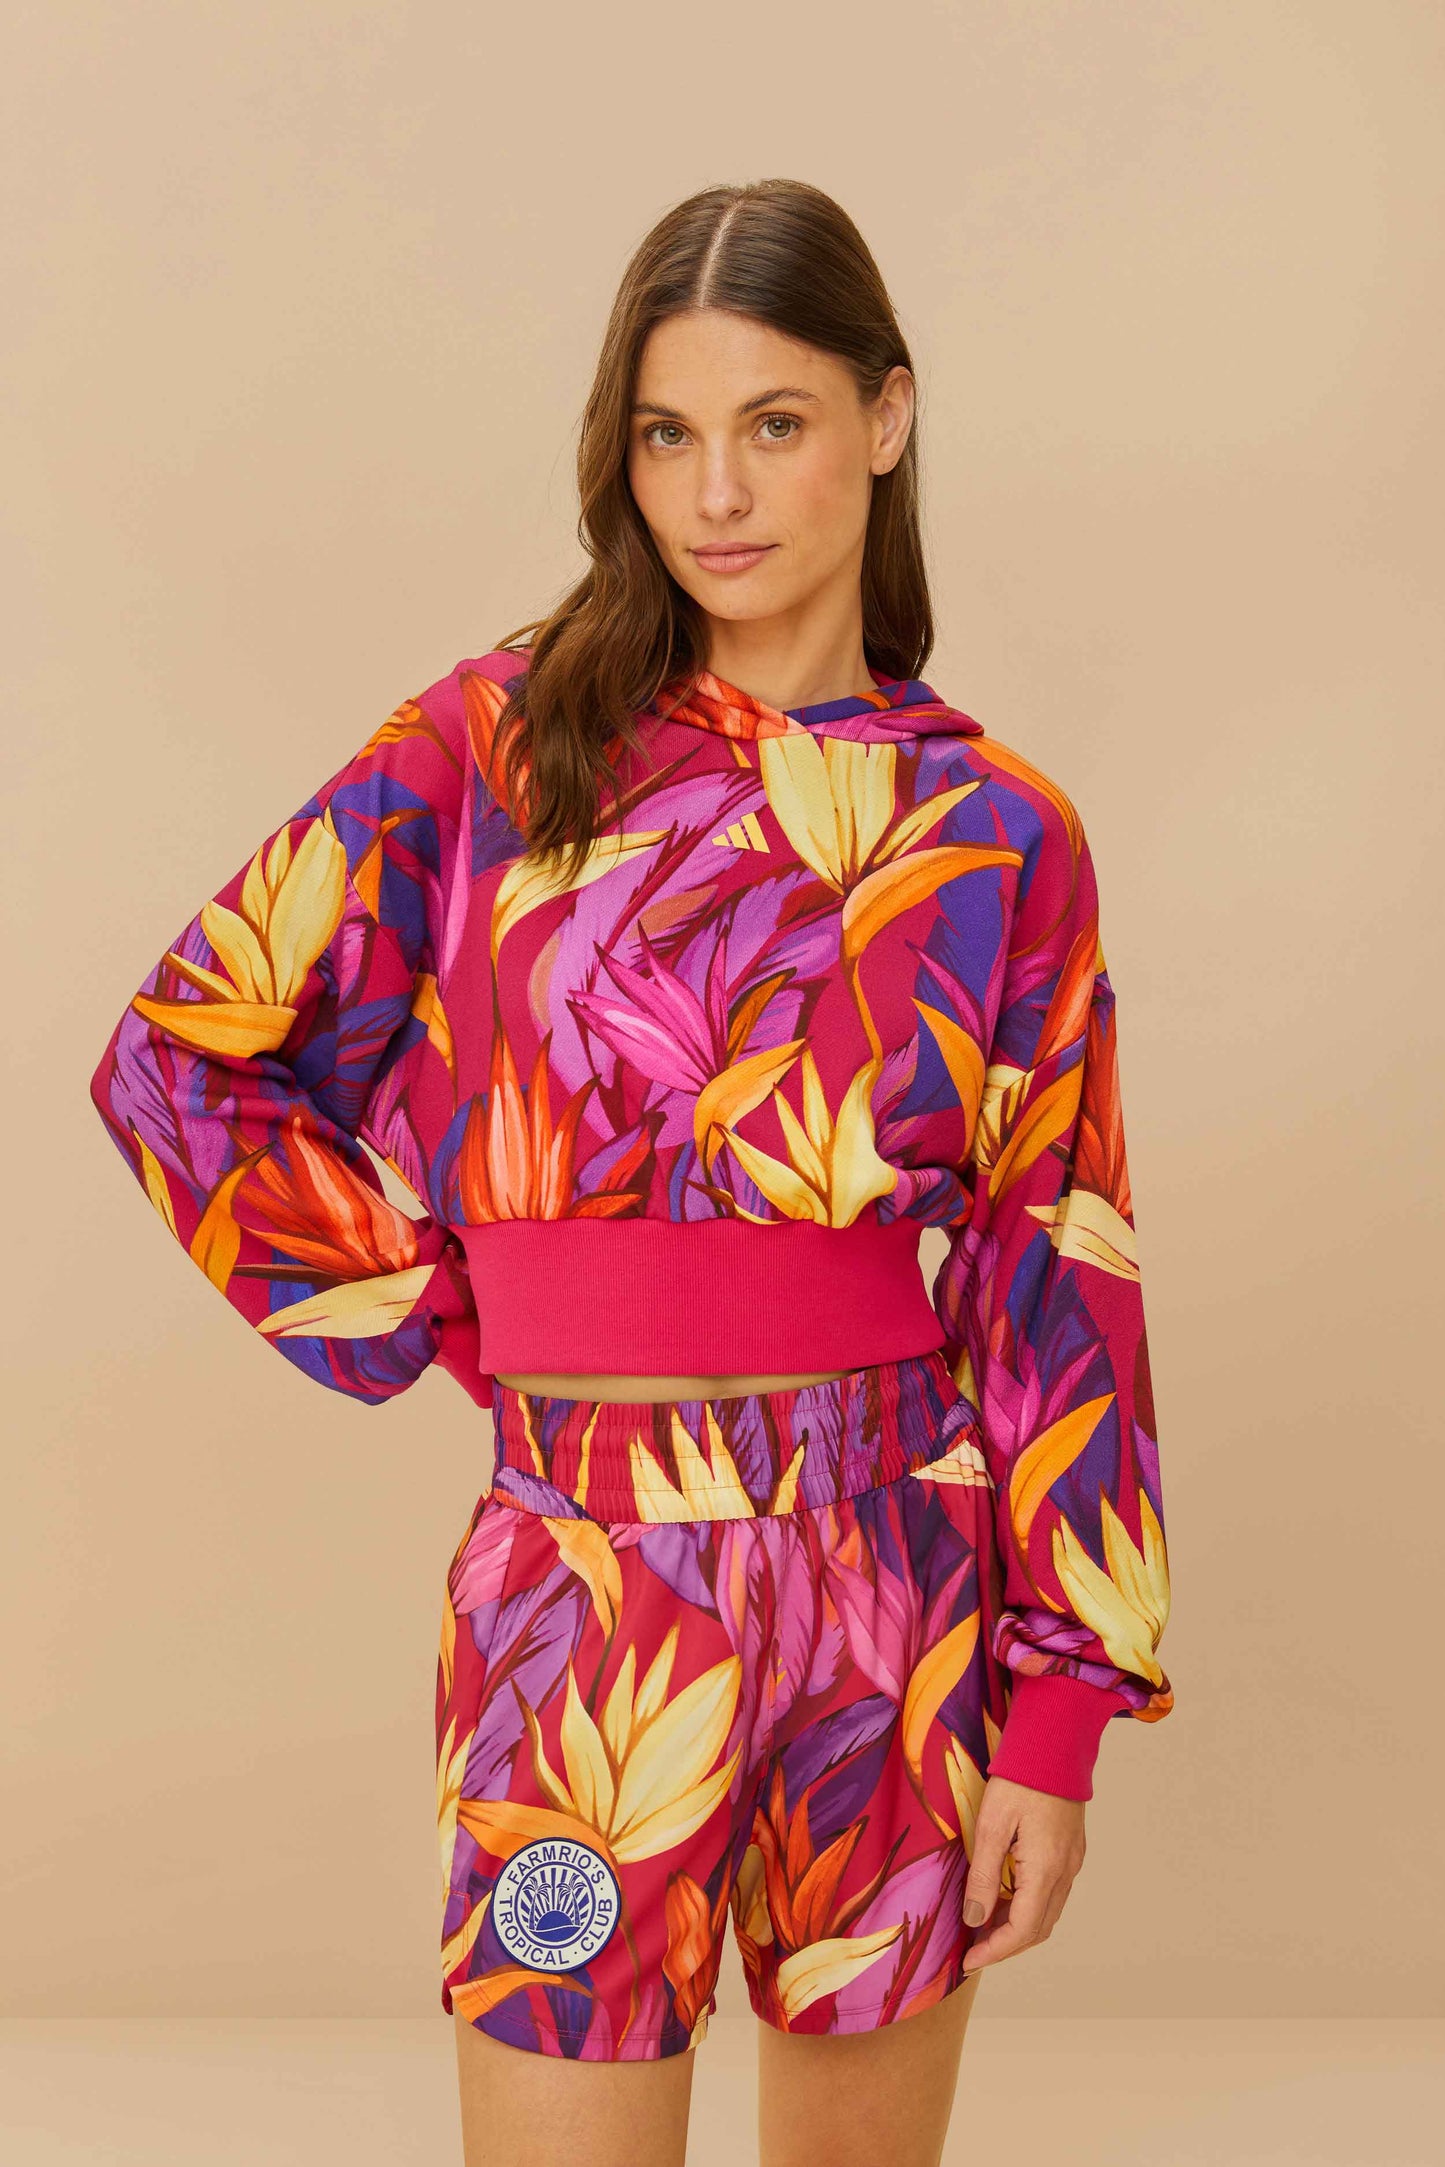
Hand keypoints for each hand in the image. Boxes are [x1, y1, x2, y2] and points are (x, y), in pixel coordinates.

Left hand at [960, 1775, 1085, 1974]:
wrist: (1056, 1743)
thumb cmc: (1021, 1778)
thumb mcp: (992, 1825)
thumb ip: (985, 1876)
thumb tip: (974, 1920)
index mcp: (1046, 1869)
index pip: (1023, 1930)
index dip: (995, 1952)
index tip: (968, 1963)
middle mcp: (1066, 1872)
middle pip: (1038, 1929)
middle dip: (1005, 1946)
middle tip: (973, 1951)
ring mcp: (1072, 1861)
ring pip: (1047, 1913)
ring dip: (1017, 1928)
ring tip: (983, 1928)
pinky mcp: (1071, 1850)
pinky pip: (1051, 1894)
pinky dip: (1028, 1907)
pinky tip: (1004, 1898)